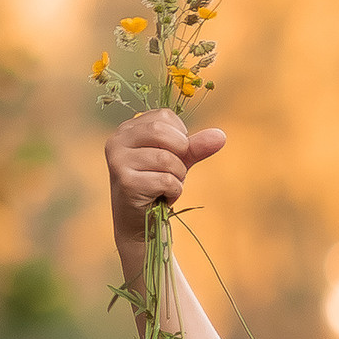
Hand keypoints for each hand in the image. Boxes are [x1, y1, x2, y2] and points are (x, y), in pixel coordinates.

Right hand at [105, 108, 224, 241]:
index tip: (173, 154)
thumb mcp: (179, 160)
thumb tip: (220, 135)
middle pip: (161, 131)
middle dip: (180, 154)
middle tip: (173, 170)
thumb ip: (196, 146)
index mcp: (128, 129)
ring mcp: (118, 161)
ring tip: (166, 185)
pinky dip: (174, 191)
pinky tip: (162, 196)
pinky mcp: (126, 182)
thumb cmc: (158, 185)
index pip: (164, 116)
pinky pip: (166, 180)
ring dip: (178, 176)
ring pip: (166, 159)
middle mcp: (117, 141)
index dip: (181, 136)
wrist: (141, 222)